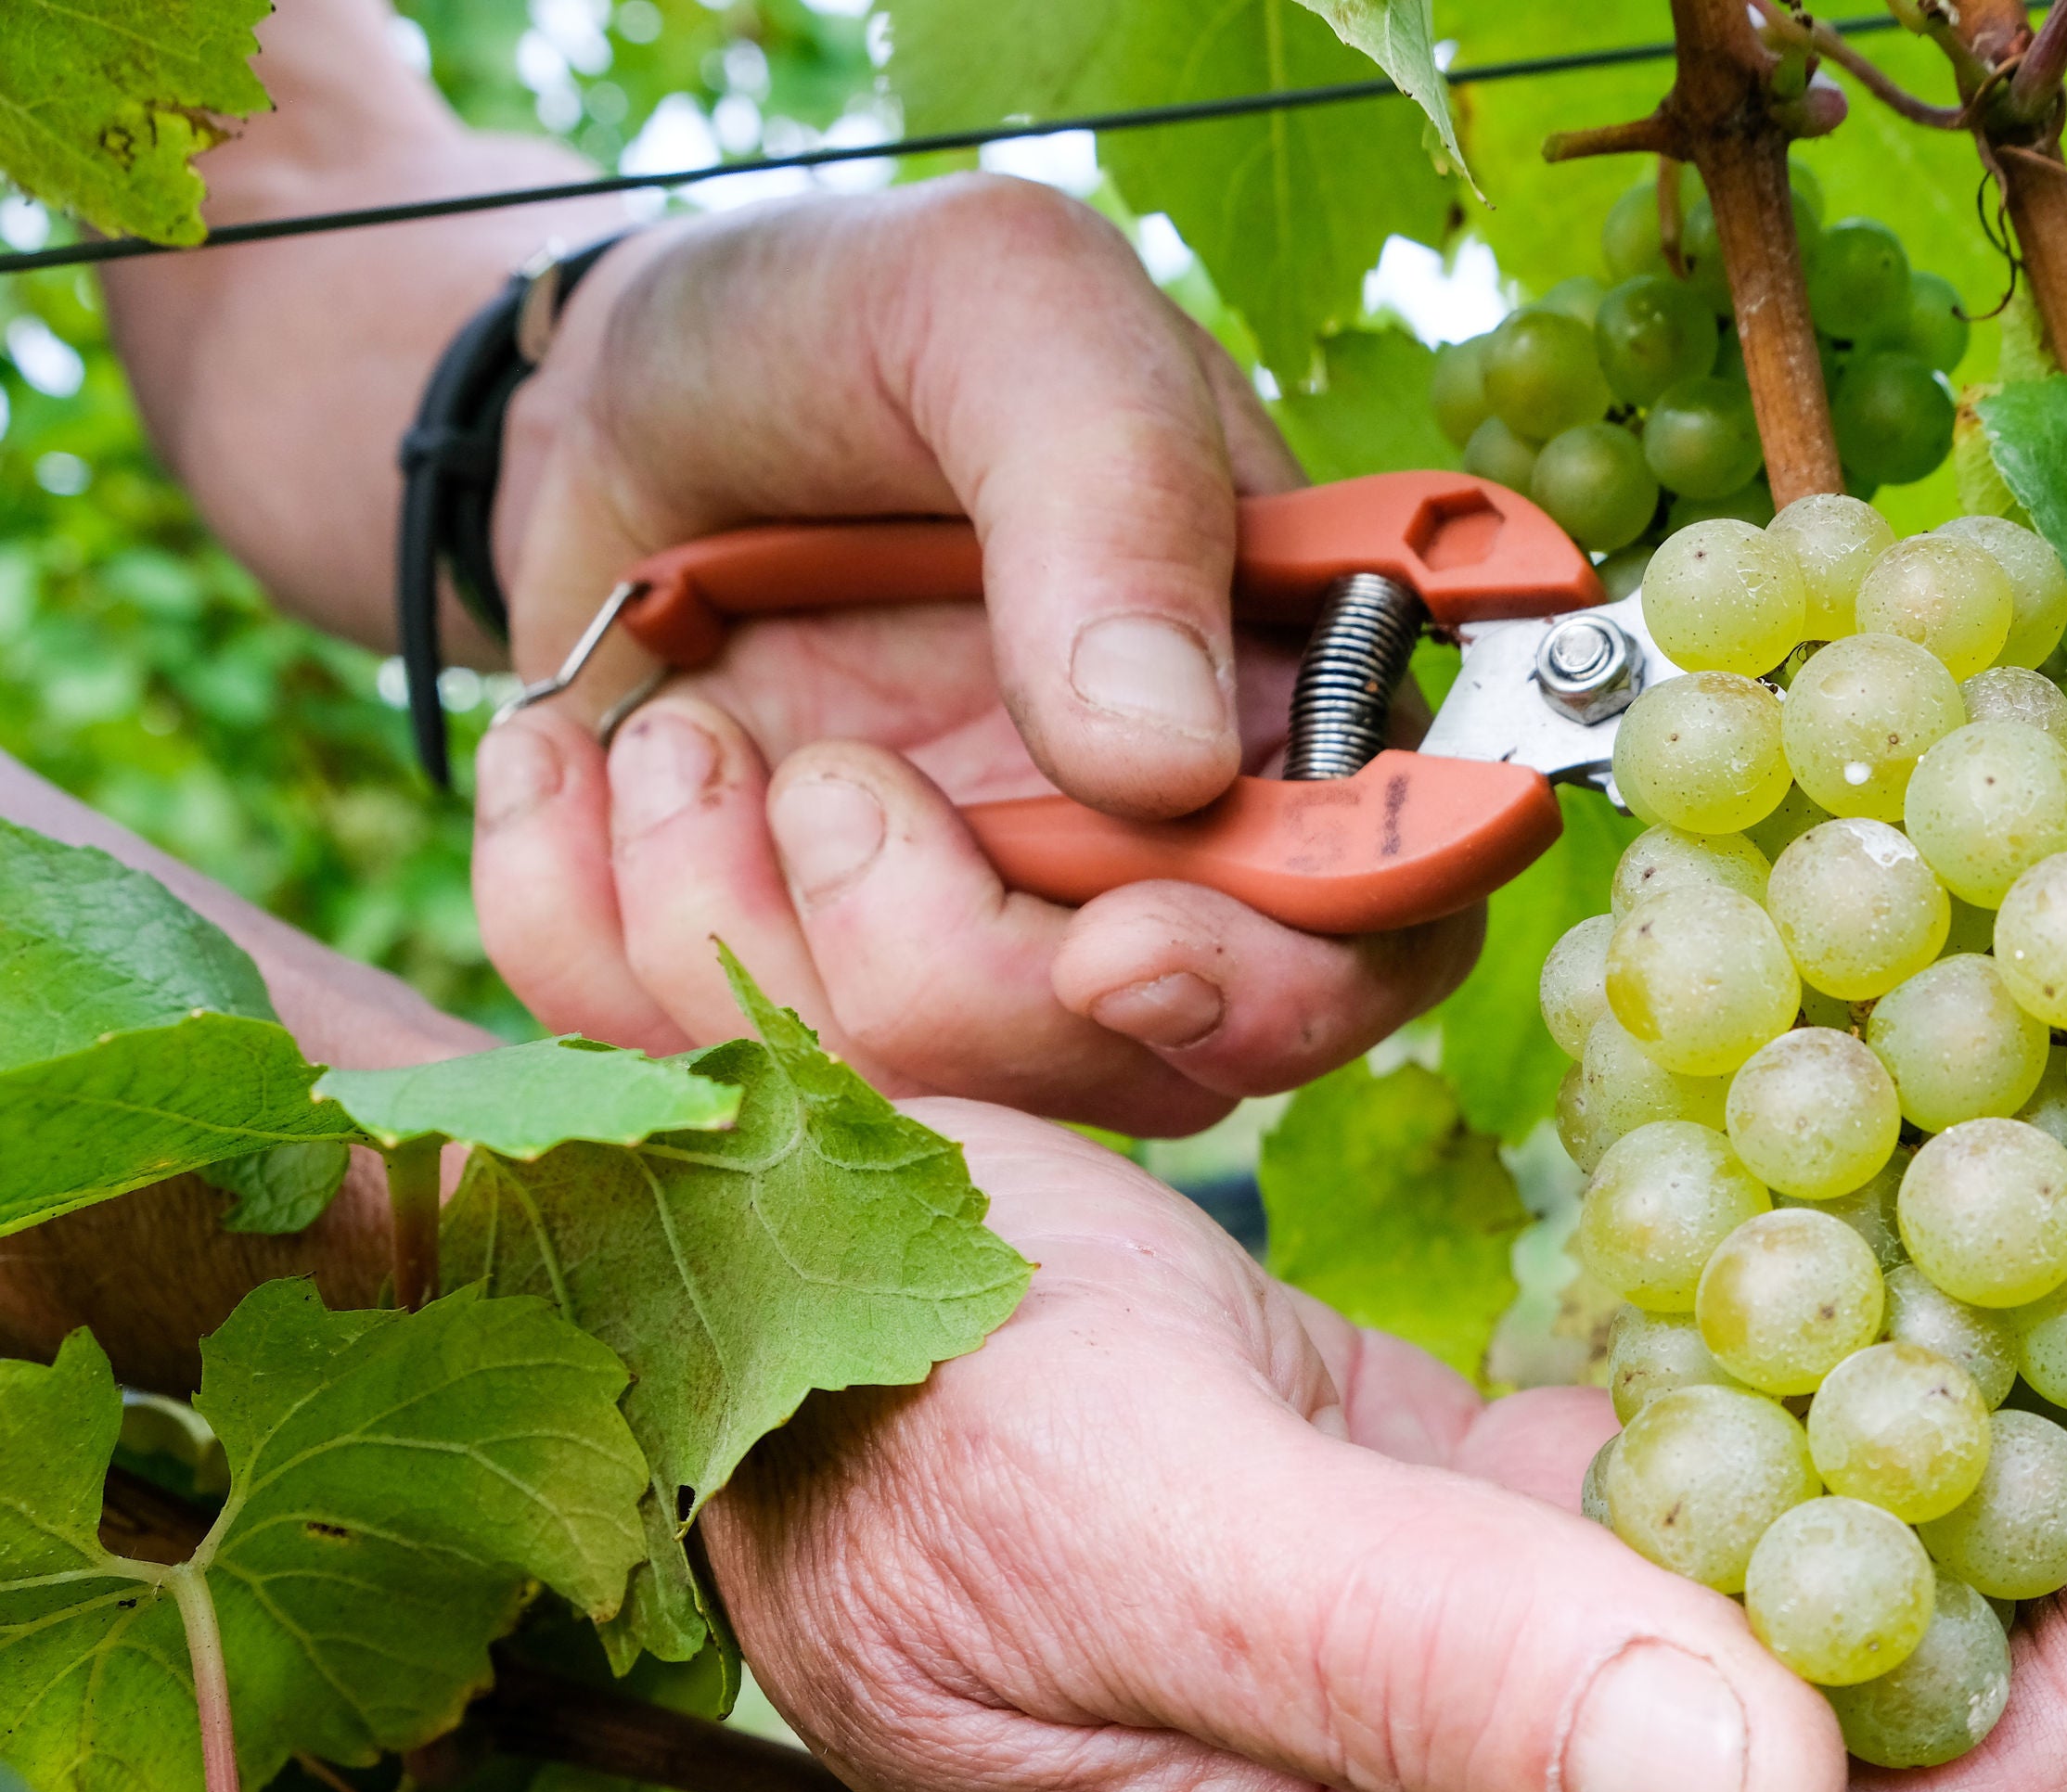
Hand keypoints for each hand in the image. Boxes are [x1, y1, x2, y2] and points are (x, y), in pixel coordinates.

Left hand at [468, 179, 1478, 1136]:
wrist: (610, 386)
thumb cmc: (846, 329)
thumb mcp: (996, 311)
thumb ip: (1110, 495)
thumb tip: (1165, 762)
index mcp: (1283, 711)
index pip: (1386, 933)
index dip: (1285, 987)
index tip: (1110, 946)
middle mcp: (1157, 868)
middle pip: (1150, 1070)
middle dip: (947, 969)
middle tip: (821, 781)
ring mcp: (974, 950)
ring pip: (925, 1104)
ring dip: (740, 927)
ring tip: (680, 737)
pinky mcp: (793, 989)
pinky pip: (706, 1075)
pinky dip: (587, 931)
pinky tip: (581, 770)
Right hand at [701, 1105, 2066, 1791]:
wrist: (705, 1264)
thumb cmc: (863, 1405)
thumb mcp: (1127, 1530)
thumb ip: (1432, 1677)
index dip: (2059, 1730)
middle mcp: (1454, 1786)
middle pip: (1850, 1745)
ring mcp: (1462, 1642)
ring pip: (1790, 1596)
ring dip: (1975, 1456)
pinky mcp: (1449, 1504)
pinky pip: (1692, 1466)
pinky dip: (1827, 1364)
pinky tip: (1930, 1243)